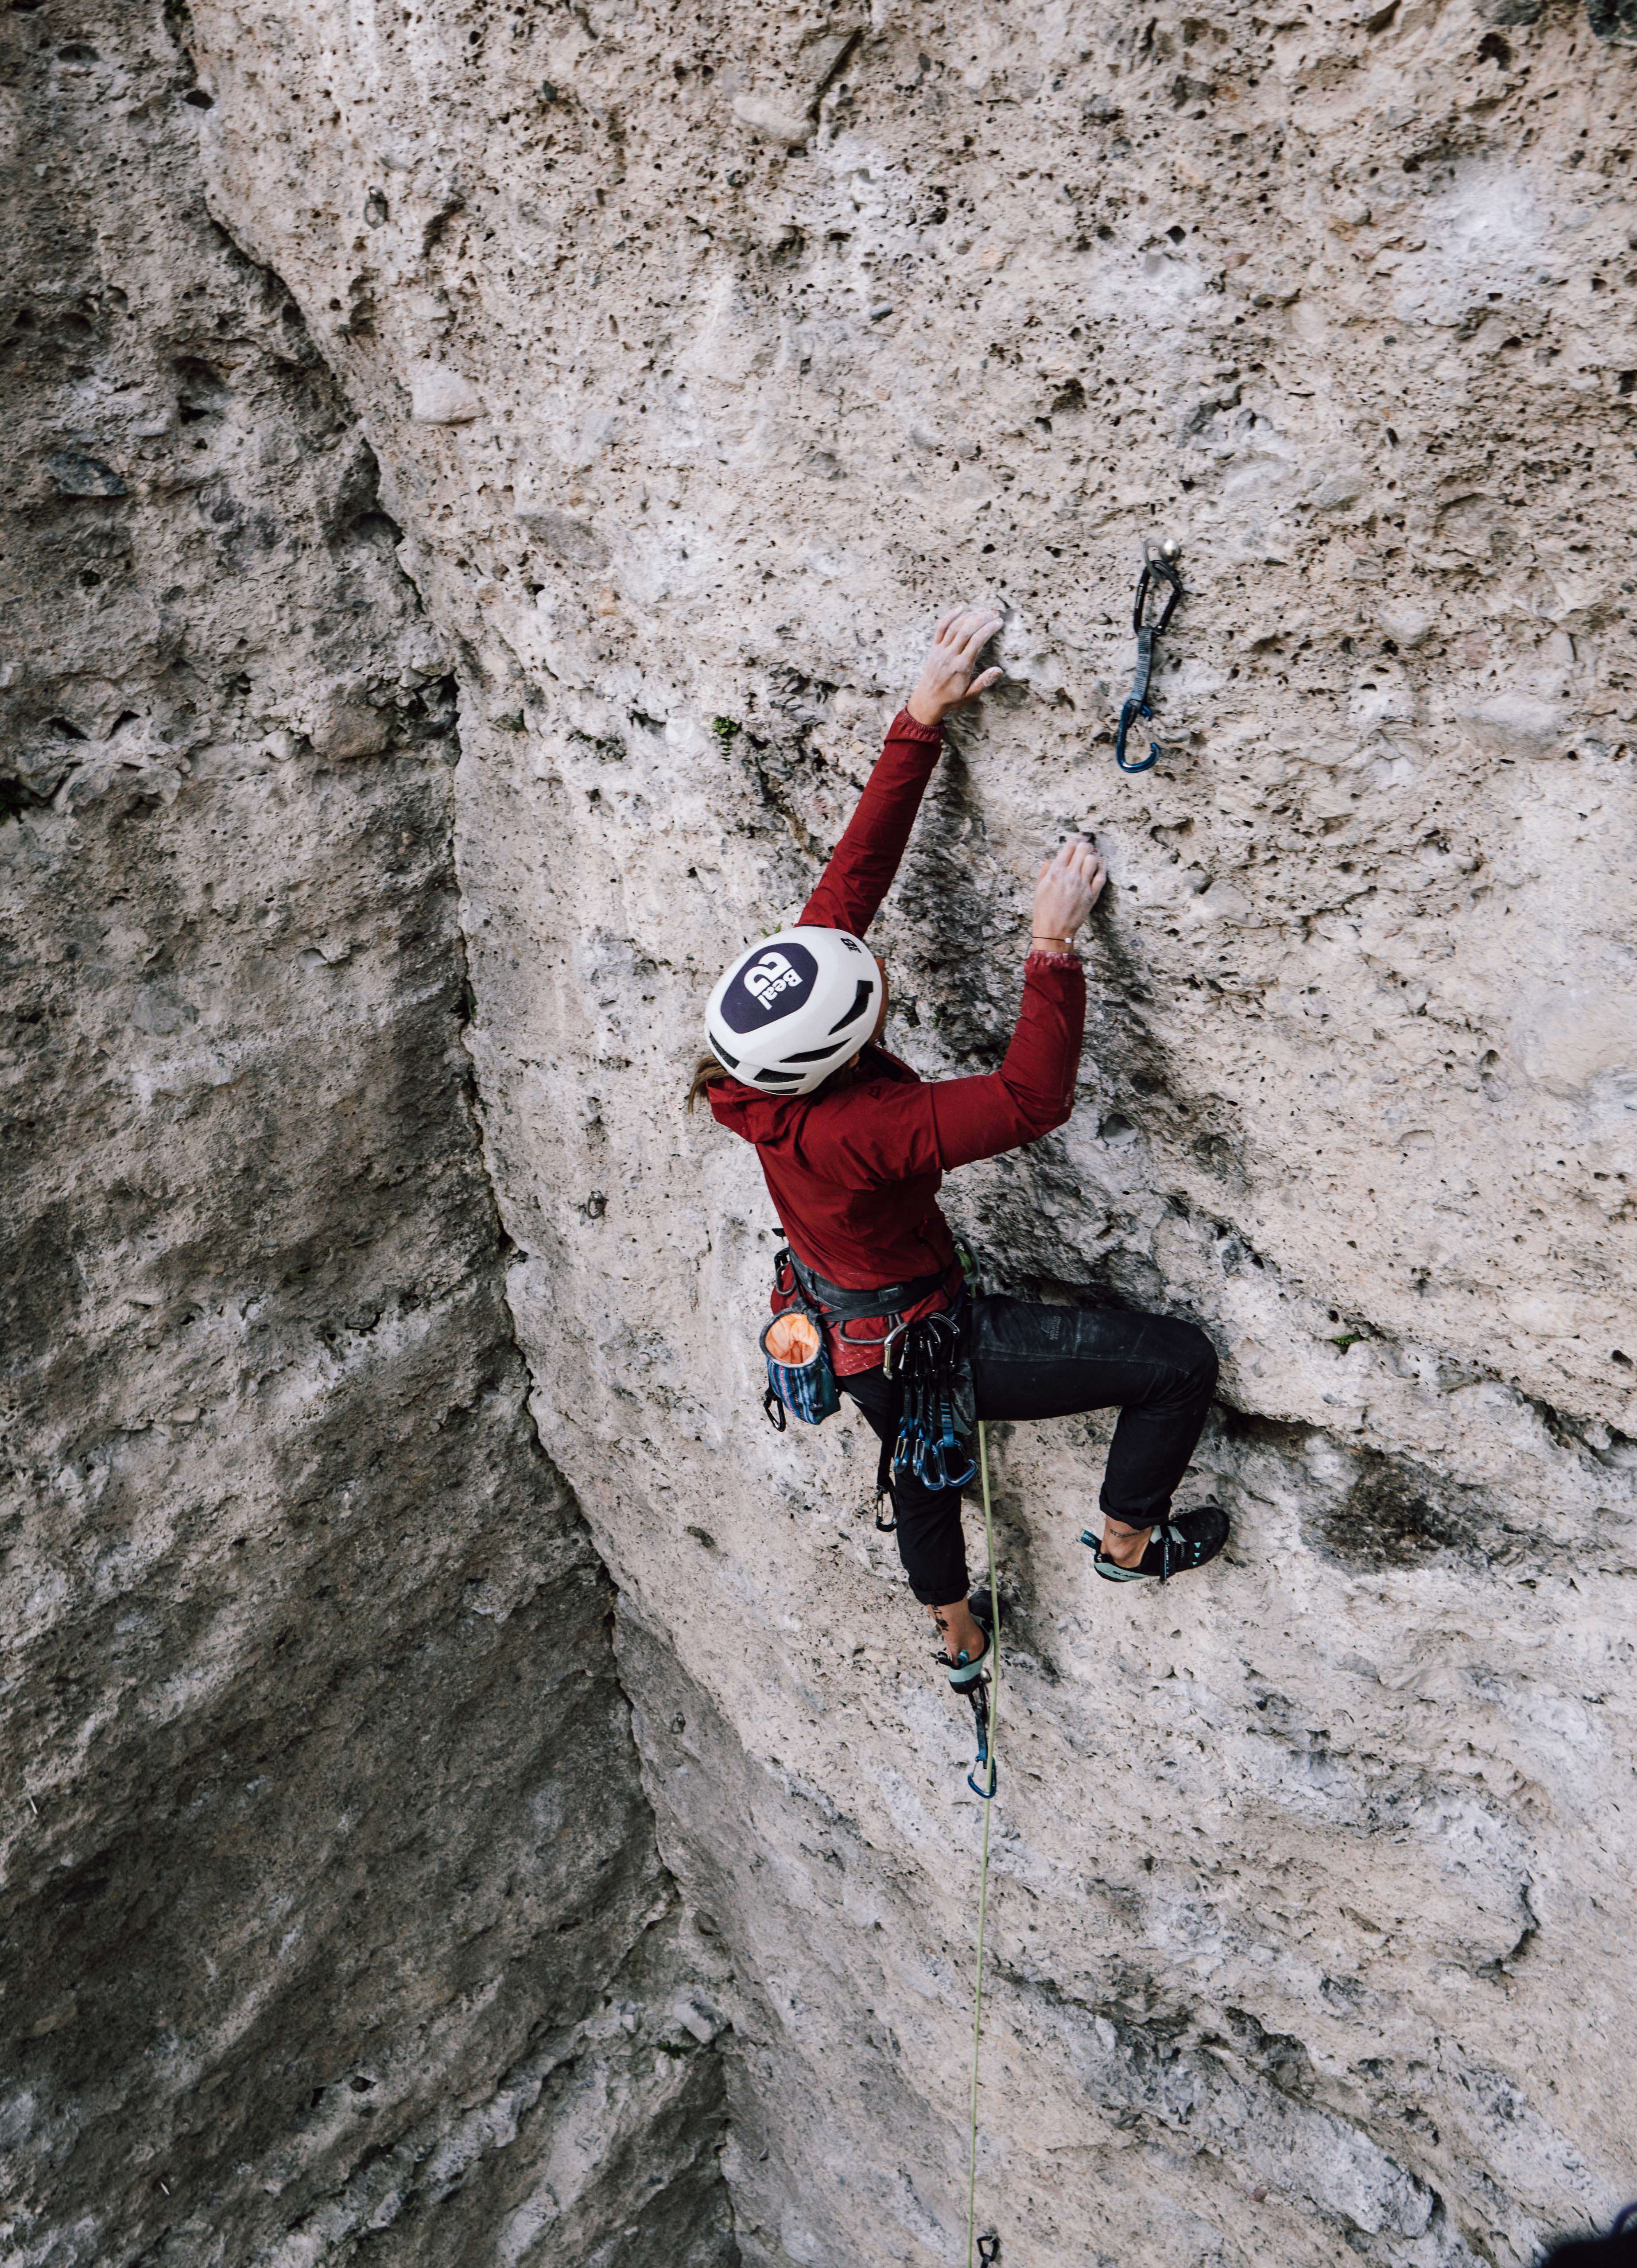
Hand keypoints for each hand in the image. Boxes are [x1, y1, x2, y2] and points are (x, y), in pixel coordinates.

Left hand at [906, 606, 1003, 727]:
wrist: (928, 700)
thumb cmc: (952, 698)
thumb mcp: (971, 694)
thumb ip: (984, 681)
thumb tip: (999, 670)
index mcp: (961, 666)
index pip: (977, 641)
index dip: (989, 628)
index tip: (999, 622)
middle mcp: (950, 655)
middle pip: (967, 629)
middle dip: (982, 618)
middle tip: (994, 613)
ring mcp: (940, 650)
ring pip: (955, 626)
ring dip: (970, 615)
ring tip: (983, 610)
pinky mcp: (934, 648)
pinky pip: (940, 628)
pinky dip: (950, 616)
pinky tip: (961, 608)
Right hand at [1030, 835, 1105, 943]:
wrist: (1054, 930)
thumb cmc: (1043, 910)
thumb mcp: (1039, 888)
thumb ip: (1045, 871)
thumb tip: (1051, 860)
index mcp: (1056, 872)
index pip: (1069, 846)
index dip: (1075, 839)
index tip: (1078, 839)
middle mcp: (1070, 875)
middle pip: (1083, 849)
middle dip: (1085, 844)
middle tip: (1086, 845)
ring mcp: (1082, 885)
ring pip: (1093, 859)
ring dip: (1093, 854)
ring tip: (1092, 855)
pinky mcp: (1092, 894)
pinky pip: (1102, 875)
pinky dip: (1103, 866)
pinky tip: (1101, 863)